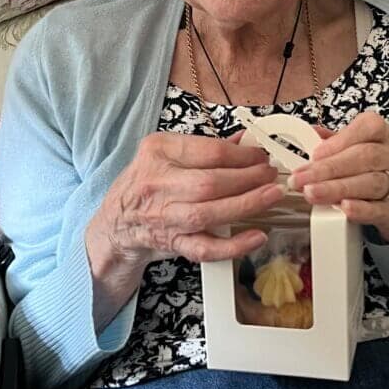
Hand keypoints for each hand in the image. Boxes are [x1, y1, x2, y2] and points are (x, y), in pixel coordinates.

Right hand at [89, 132, 283, 266]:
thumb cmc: (146, 185)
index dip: (243, 155)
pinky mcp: (172, 243)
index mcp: (157, 152)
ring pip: (210, 212)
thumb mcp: (165, 155)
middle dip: (249, 178)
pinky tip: (257, 236)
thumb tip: (247, 141)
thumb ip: (204, 148)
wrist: (115, 223)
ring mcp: (164, 216)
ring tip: (272, 195)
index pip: (209, 151)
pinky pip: (206, 248)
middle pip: (211, 182)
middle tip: (271, 176)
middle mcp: (158, 183)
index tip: (262, 157)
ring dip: (248, 204)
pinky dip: (234, 245)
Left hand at [288, 112, 388, 243]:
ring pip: (371, 183)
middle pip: (364, 157)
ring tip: (312, 193)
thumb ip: (336, 143)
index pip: (367, 129)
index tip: (315, 154)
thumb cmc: (379, 171)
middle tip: (301, 179)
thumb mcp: (361, 150)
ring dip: (338, 188)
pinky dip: (362, 209)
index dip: (339, 140)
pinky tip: (344, 208)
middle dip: (328, 168)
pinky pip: (382, 209)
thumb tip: (310, 134)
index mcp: (384, 136)